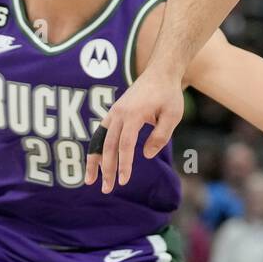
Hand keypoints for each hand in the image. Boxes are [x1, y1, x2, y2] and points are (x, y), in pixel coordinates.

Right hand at [85, 68, 184, 192]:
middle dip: (106, 169)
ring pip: (100, 140)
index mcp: (133, 114)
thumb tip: (145, 155)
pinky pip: (101, 133)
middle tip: (106, 189)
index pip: (125, 145)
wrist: (160, 72)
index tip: (123, 181)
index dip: (123, 164)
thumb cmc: (168, 94)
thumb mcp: (173, 115)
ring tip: (89, 180)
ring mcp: (114, 112)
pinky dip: (96, 148)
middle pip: (109, 146)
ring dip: (94, 161)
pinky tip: (96, 162)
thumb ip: (160, 136)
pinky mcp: (113, 112)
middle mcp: (119, 113)